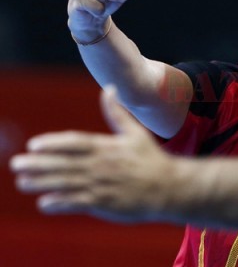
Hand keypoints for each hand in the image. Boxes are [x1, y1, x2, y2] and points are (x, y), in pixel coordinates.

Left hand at [10, 86, 173, 222]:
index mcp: (108, 147)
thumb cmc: (152, 159)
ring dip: (42, 183)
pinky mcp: (105, 203)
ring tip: (22, 182)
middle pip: (64, 163)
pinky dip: (60, 203)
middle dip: (38, 164)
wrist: (169, 188)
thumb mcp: (136, 133)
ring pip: (66, 183)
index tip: (34, 144)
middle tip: (15, 163)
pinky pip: (77, 203)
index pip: (75, 142)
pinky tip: (43, 203)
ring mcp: (102, 185)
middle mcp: (102, 165)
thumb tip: (109, 88)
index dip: (53, 143)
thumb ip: (117, 113)